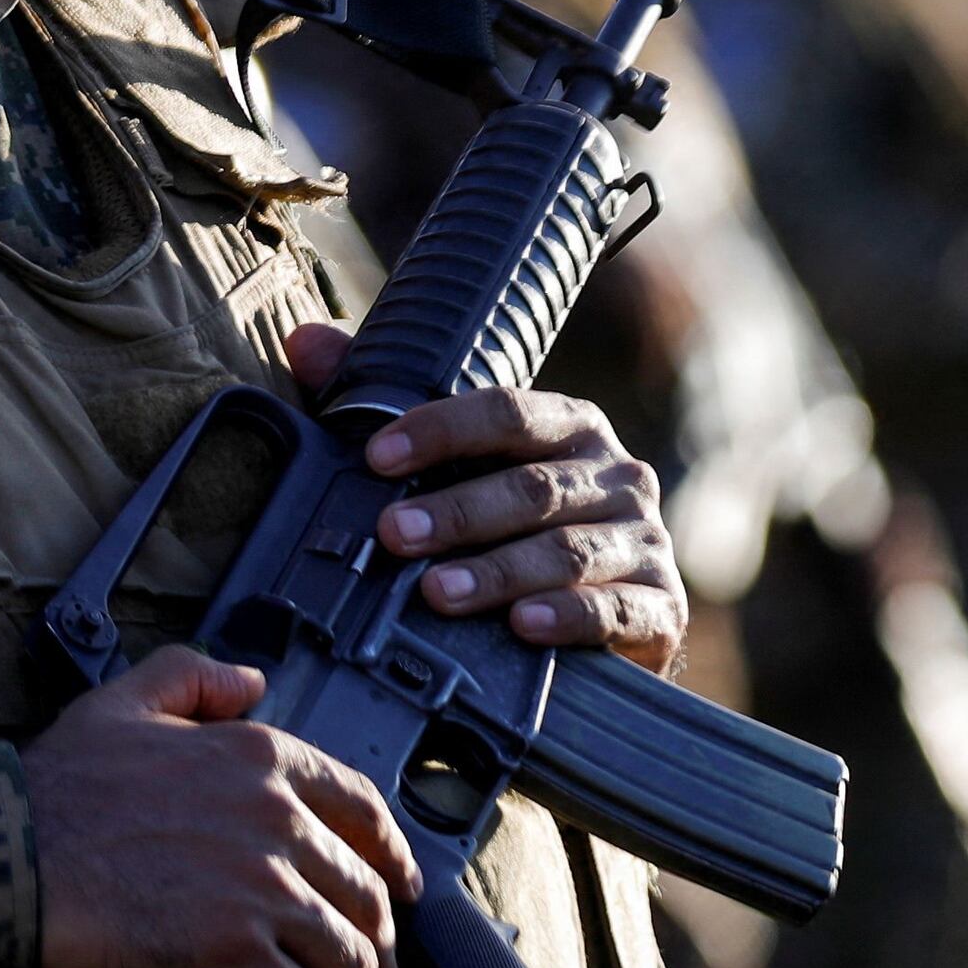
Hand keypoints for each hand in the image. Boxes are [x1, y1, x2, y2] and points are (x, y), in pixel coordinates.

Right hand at [27, 642, 419, 967]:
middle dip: (383, 955)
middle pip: (366, 899)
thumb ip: (192, 677)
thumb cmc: (51, 786)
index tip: (404, 891)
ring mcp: (264, 890)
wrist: (5, 852)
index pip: (361, 809)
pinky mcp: (237, 955)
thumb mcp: (120, 700)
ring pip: (352, 961)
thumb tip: (250, 679)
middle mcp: (279, 820)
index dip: (394, 857)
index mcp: (260, 757)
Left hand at [281, 321, 690, 675]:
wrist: (601, 614)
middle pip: (533, 486)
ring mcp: (643, 540)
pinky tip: (523, 625)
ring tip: (438, 591)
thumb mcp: (450, 461)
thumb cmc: (509, 525)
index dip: (440, 429)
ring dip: (498, 570)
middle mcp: (614, 475)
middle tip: (395, 535)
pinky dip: (569, 616)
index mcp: (566, 427)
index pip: (506, 411)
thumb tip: (306, 342)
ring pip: (568, 550)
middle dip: (458, 511)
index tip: (377, 457)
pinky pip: (618, 608)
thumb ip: (378, 399)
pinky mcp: (661, 605)